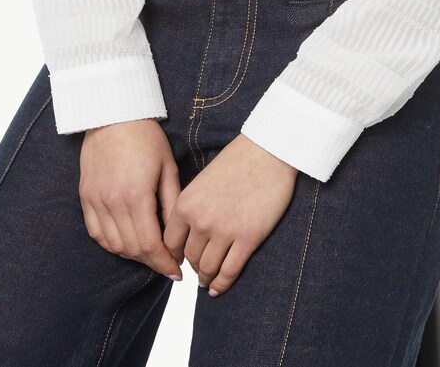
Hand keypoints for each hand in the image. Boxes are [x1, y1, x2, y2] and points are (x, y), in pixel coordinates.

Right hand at [80, 118, 183, 279]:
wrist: (113, 115)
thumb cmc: (146, 138)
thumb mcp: (167, 167)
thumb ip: (172, 204)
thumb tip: (177, 236)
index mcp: (137, 196)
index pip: (150, 245)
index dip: (165, 263)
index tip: (177, 271)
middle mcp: (113, 203)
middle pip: (132, 249)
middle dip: (152, 262)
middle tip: (167, 263)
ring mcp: (96, 201)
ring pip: (113, 245)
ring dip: (132, 255)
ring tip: (149, 252)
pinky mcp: (85, 197)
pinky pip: (96, 233)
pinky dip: (111, 243)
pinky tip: (125, 241)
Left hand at [163, 133, 297, 295]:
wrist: (269, 151)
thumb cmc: (239, 160)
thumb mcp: (204, 180)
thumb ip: (193, 205)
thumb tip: (190, 232)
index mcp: (186, 203)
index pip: (170, 242)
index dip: (174, 255)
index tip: (179, 261)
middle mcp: (201, 220)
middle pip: (190, 257)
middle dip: (194, 266)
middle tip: (199, 270)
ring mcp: (224, 231)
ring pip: (208, 268)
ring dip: (207, 278)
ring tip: (208, 281)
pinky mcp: (248, 238)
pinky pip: (229, 271)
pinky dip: (222, 284)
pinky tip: (219, 287)